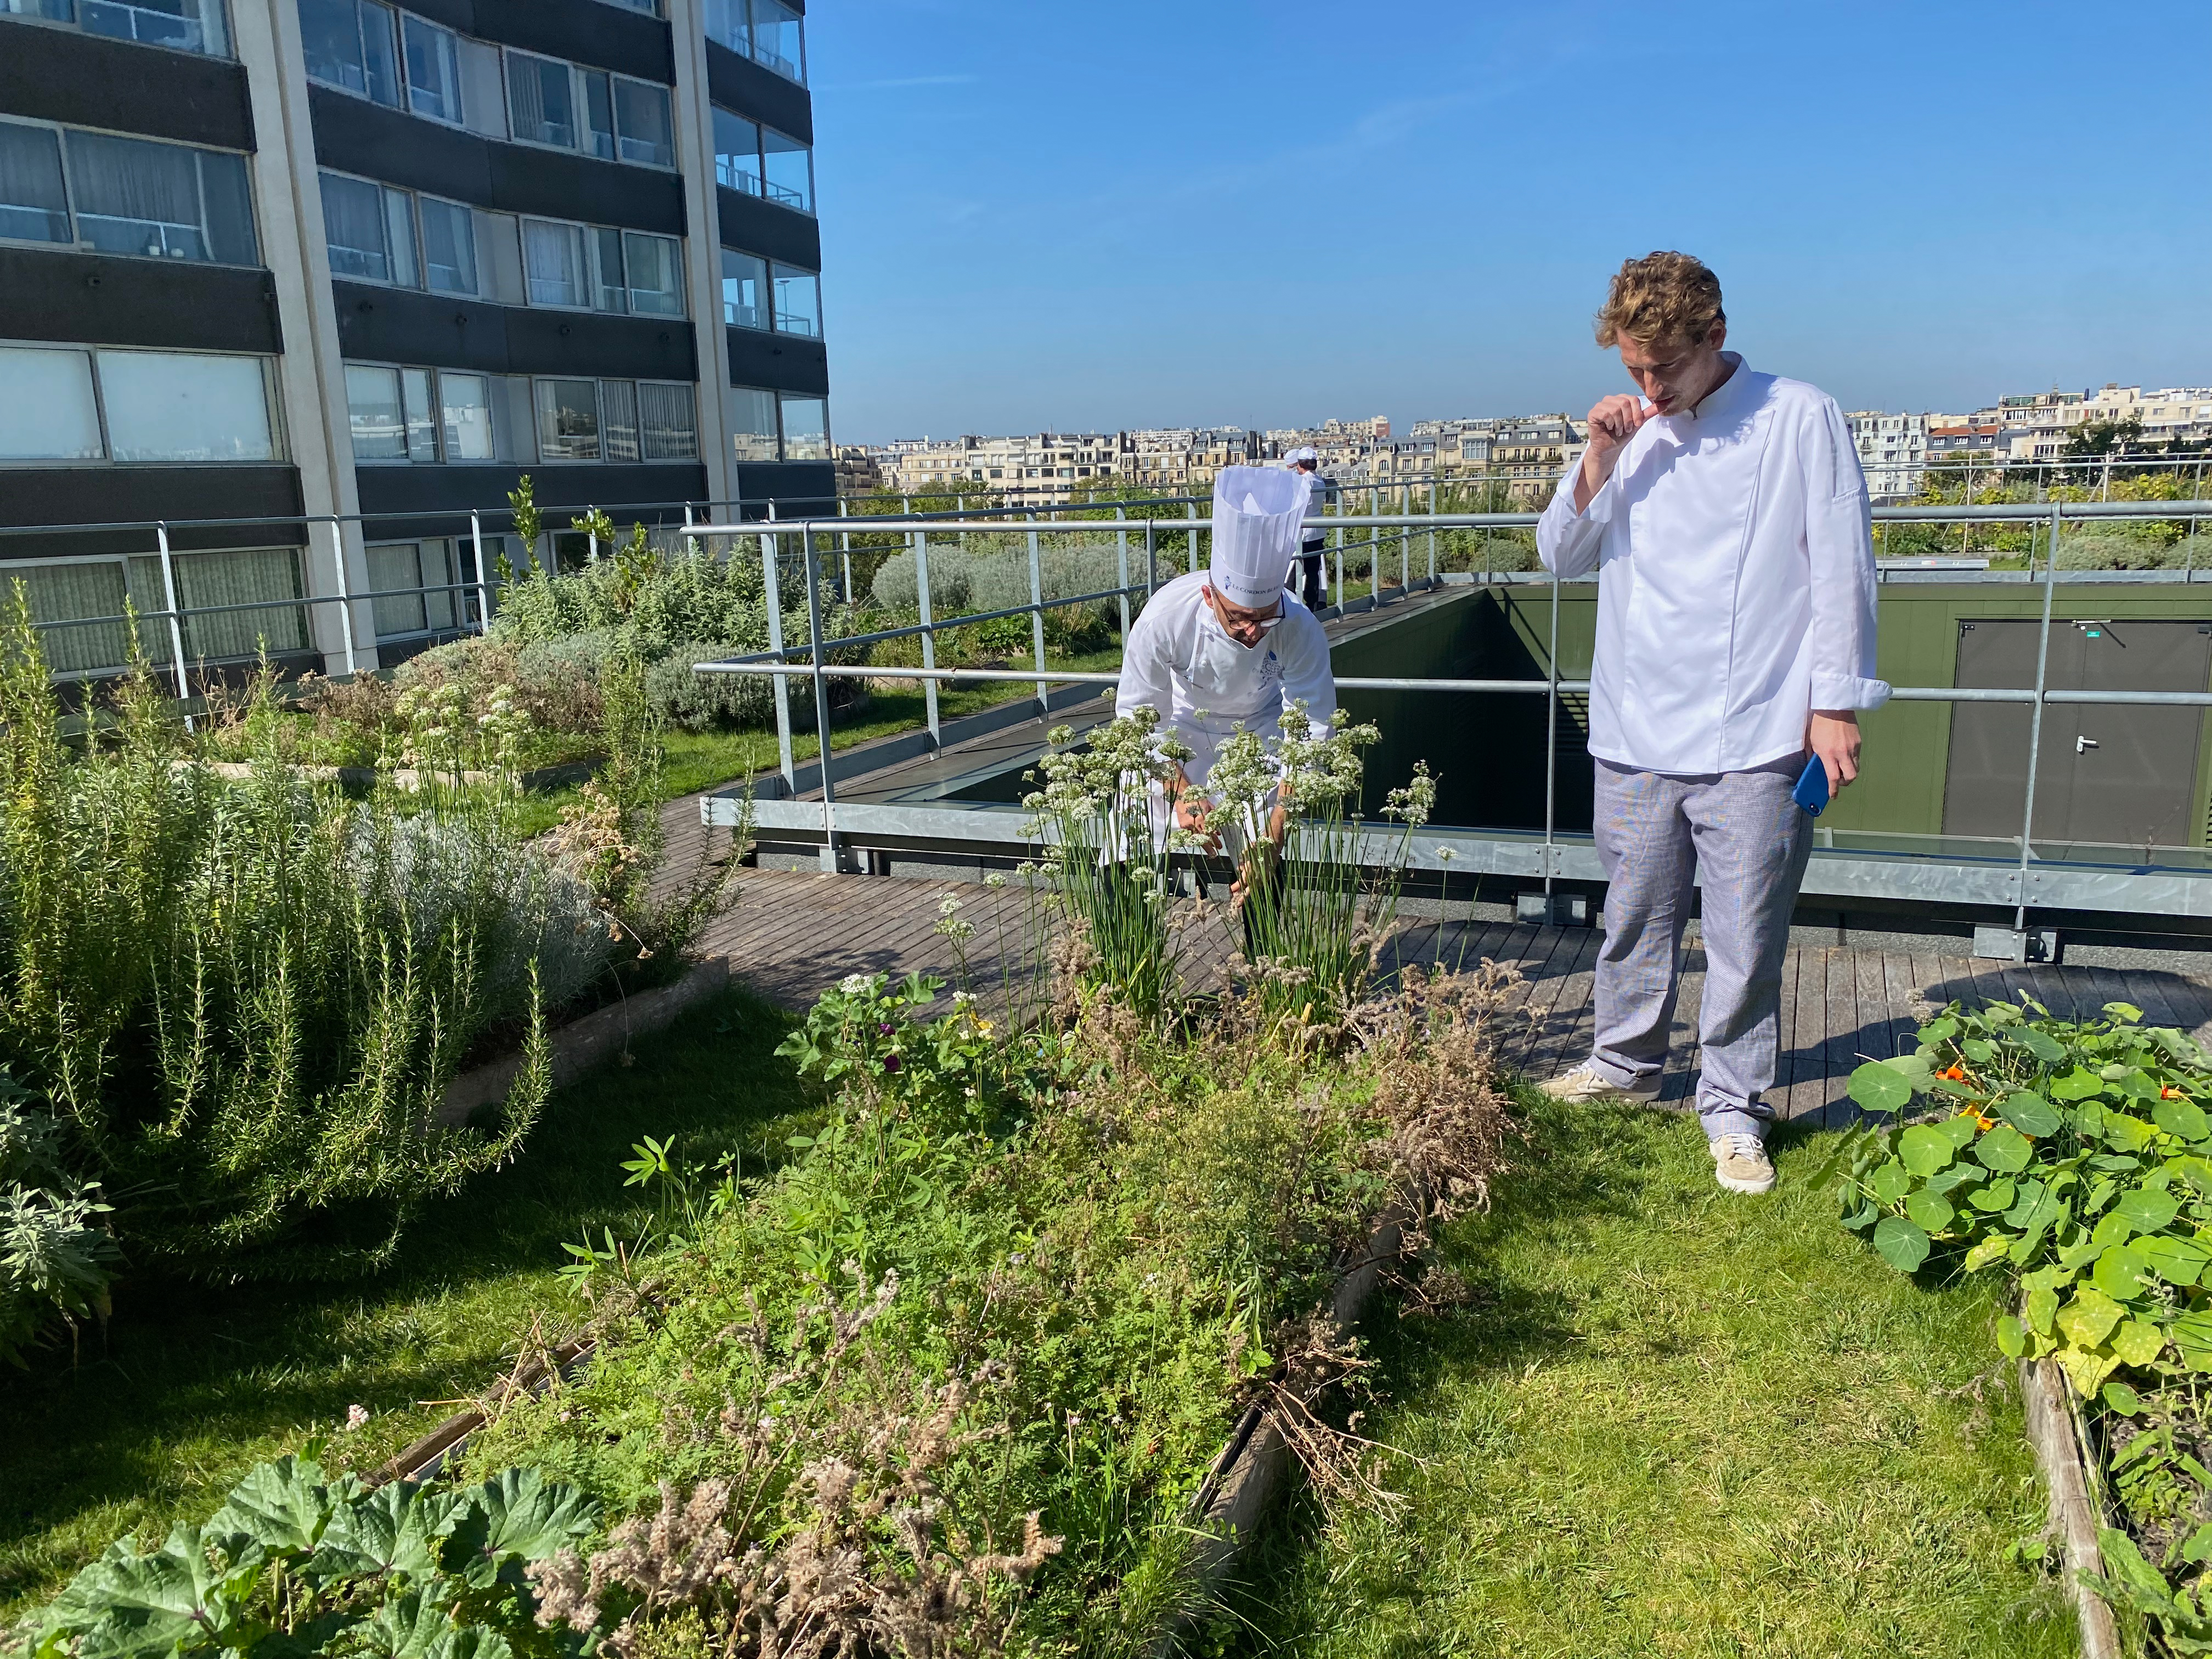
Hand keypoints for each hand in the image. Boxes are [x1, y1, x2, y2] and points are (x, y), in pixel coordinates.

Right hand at [1173, 790, 1220, 852]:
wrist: (1182, 795)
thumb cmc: (1197, 798)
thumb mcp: (1209, 807)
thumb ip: (1213, 818)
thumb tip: (1217, 831)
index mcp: (1202, 817)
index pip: (1210, 832)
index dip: (1215, 840)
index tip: (1219, 846)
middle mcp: (1195, 822)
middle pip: (1203, 837)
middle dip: (1210, 846)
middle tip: (1214, 854)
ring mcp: (1187, 825)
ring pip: (1197, 838)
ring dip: (1203, 845)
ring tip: (1209, 852)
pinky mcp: (1182, 826)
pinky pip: (1190, 835)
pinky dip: (1195, 840)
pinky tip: (1199, 844)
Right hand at [1574, 394, 1652, 509]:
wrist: (1610, 449)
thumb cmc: (1622, 436)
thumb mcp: (1637, 423)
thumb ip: (1647, 413)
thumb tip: (1664, 404)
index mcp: (1621, 399)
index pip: (1633, 399)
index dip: (1637, 413)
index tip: (1636, 425)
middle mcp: (1610, 400)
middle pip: (1625, 403)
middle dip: (1628, 419)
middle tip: (1625, 429)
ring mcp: (1600, 406)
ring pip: (1615, 409)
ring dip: (1619, 423)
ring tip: (1617, 430)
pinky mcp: (1592, 413)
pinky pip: (1605, 414)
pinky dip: (1610, 424)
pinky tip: (1609, 428)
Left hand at [1807, 710, 1860, 794]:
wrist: (1834, 706)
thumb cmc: (1819, 722)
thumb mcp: (1811, 741)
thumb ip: (1812, 755)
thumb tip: (1812, 765)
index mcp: (1828, 753)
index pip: (1833, 778)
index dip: (1834, 789)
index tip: (1833, 795)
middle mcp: (1842, 753)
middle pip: (1850, 777)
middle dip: (1845, 783)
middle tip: (1839, 781)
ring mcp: (1853, 747)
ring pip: (1856, 768)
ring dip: (1849, 772)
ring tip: (1842, 769)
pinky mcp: (1859, 741)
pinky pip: (1857, 756)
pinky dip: (1852, 760)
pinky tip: (1845, 755)